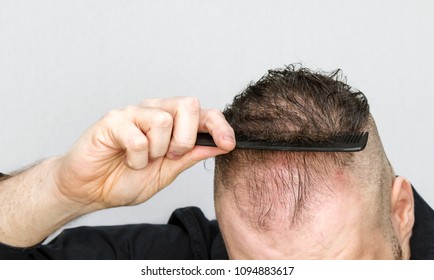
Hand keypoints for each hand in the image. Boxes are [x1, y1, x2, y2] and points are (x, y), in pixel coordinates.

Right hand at [54, 97, 234, 208]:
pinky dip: (136, 159)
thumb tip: (221, 144)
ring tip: (142, 161)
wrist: (90, 191)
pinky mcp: (112, 120)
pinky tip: (126, 160)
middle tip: (169, 156)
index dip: (220, 125)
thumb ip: (192, 155)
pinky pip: (138, 138)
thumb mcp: (168, 172)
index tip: (228, 143)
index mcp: (171, 123)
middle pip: (188, 104)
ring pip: (163, 120)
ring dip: (157, 151)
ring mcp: (133, 113)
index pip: (203, 114)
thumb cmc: (125, 179)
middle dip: (185, 138)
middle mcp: (154, 111)